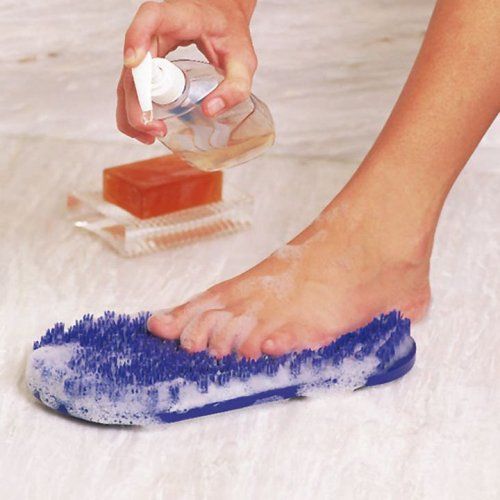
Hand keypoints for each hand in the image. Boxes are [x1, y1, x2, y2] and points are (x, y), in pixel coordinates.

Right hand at [116, 0, 257, 143]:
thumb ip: (236, 86)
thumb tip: (210, 110)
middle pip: (135, 62)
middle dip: (137, 99)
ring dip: (132, 109)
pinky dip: (136, 107)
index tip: (133, 62)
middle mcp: (158, 29)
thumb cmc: (231, 34)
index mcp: (182, 18)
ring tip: (149, 135)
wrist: (222, 18)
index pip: (151, 17)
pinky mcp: (148, 61)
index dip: (137, 36)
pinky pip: (134, 84)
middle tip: (152, 127)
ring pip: (129, 77)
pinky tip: (147, 128)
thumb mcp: (243, 61)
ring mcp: (149, 46)